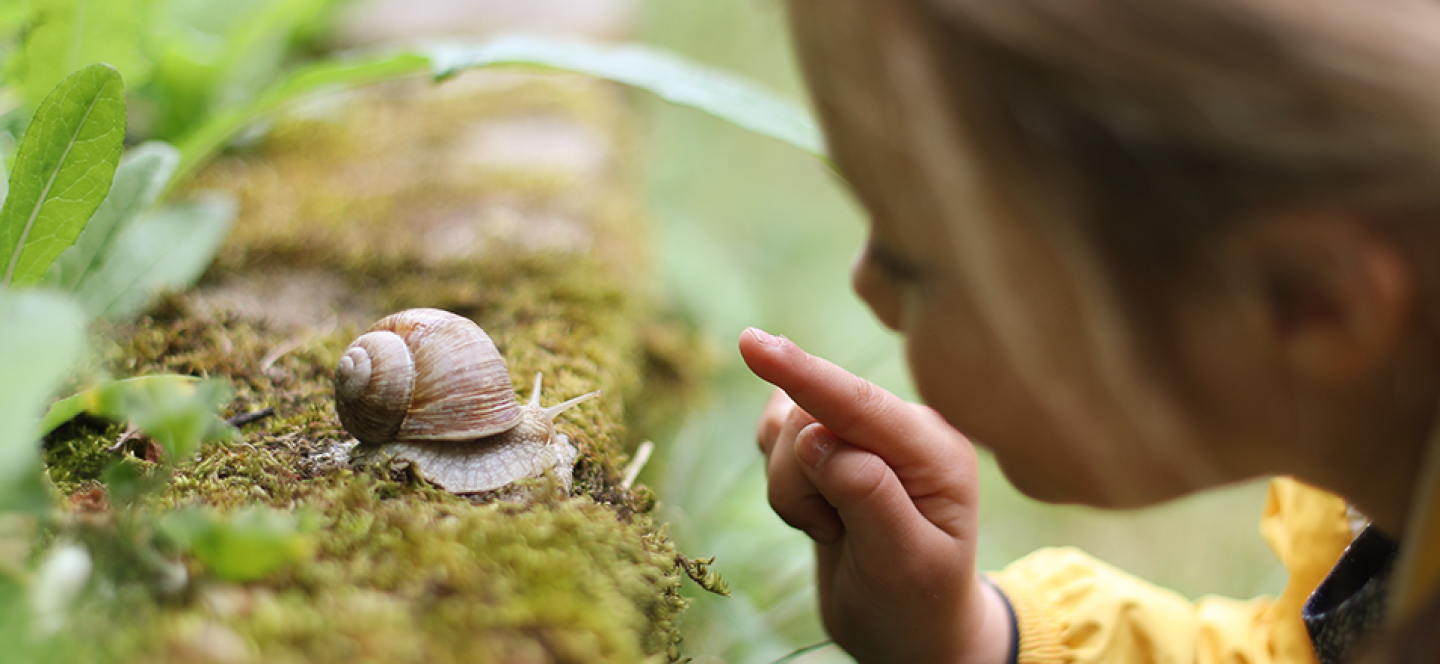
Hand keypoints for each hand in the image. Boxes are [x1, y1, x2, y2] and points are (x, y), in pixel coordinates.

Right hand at [740, 327, 1011, 663]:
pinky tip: (817, 512)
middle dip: (799, 479)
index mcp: (936, 450)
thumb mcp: (904, 562)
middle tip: (830, 533)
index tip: (753, 344)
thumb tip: (815, 436)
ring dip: (791, 486)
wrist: (910, 632)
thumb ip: (868, 494)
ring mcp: (866, 434)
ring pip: (788, 427)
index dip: (806, 374)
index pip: (861, 404)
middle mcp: (903, 429)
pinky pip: (779, 436)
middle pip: (812, 415)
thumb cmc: (919, 603)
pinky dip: (783, 479)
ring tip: (832, 531)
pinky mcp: (833, 445)